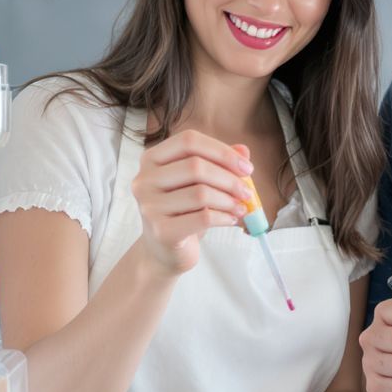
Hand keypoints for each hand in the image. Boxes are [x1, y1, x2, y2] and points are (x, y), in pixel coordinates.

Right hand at [131, 130, 252, 275]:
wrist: (164, 250)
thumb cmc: (182, 211)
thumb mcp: (198, 182)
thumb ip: (218, 163)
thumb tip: (244, 151)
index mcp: (152, 159)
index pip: (189, 141)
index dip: (222, 151)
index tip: (246, 167)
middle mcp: (144, 180)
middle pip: (196, 166)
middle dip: (229, 179)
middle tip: (247, 191)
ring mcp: (149, 206)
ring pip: (201, 193)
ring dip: (229, 200)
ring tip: (241, 207)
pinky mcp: (161, 231)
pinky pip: (202, 218)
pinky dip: (224, 217)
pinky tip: (231, 219)